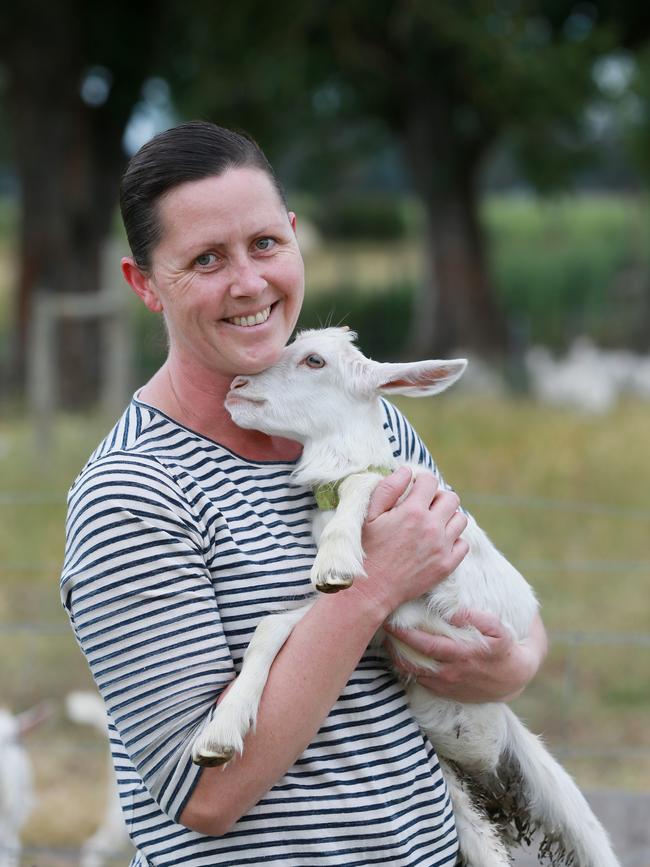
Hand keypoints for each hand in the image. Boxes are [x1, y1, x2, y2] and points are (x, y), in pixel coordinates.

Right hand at [354, 468, 468, 616]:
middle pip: (451, 498)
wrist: (370, 590)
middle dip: (438, 497)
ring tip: (432, 524)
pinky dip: (454, 540)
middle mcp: (432, 527)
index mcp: (412, 511)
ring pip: (461, 519)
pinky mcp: (447, 565)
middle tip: (424, 506)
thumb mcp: (369, 515)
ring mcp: (442, 547)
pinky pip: (463, 544)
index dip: (421, 481)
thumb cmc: (366, 550)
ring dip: (448, 517)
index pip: (430, 481)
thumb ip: (388, 489)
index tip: (414, 489)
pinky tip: (437, 542)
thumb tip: (406, 471)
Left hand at [383, 610, 547, 702]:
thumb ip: (478, 618)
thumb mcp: (499, 629)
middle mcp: (451, 672)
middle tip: (383, 627)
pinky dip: (408, 669)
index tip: (391, 620)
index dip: (406, 634)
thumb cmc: (503, 647)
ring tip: (388, 641)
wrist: (513, 678)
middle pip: (414, 659)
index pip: (426, 644)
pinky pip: (420, 681)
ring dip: (398, 657)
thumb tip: (453, 614)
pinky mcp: (445, 692)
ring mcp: (446, 684)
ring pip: (413, 673)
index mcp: (462, 654)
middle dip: (396, 643)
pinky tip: (401, 655)